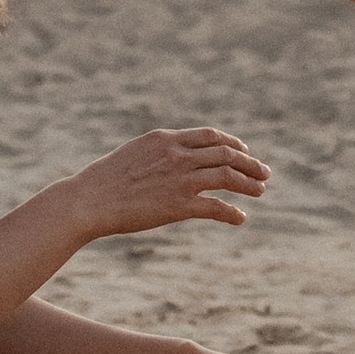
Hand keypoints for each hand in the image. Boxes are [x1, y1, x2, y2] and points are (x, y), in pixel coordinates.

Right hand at [66, 127, 268, 242]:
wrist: (90, 199)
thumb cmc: (106, 179)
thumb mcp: (136, 153)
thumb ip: (160, 152)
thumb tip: (175, 155)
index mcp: (166, 139)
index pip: (211, 136)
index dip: (233, 143)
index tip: (244, 150)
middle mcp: (177, 155)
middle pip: (225, 154)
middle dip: (249, 163)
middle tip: (264, 173)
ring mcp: (180, 180)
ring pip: (227, 176)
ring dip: (248, 184)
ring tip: (260, 191)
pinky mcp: (178, 206)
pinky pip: (215, 207)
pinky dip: (232, 212)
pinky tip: (240, 218)